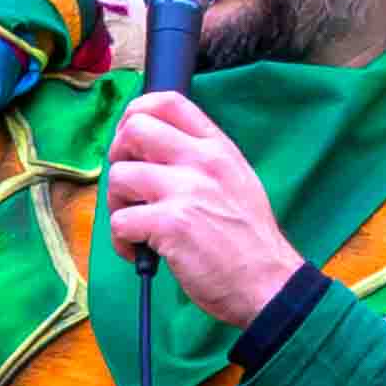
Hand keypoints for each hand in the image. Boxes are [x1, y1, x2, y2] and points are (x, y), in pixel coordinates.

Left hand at [95, 88, 304, 331]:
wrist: (268, 283)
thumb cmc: (249, 241)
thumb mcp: (237, 181)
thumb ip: (202, 161)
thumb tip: (155, 153)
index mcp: (217, 148)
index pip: (168, 101)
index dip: (136, 113)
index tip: (129, 138)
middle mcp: (202, 161)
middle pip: (133, 128)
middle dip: (118, 156)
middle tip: (129, 186)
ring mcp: (185, 190)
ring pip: (119, 176)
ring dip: (116, 204)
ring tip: (136, 226)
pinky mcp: (170, 223)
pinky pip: (120, 221)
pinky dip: (121, 241)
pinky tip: (140, 252)